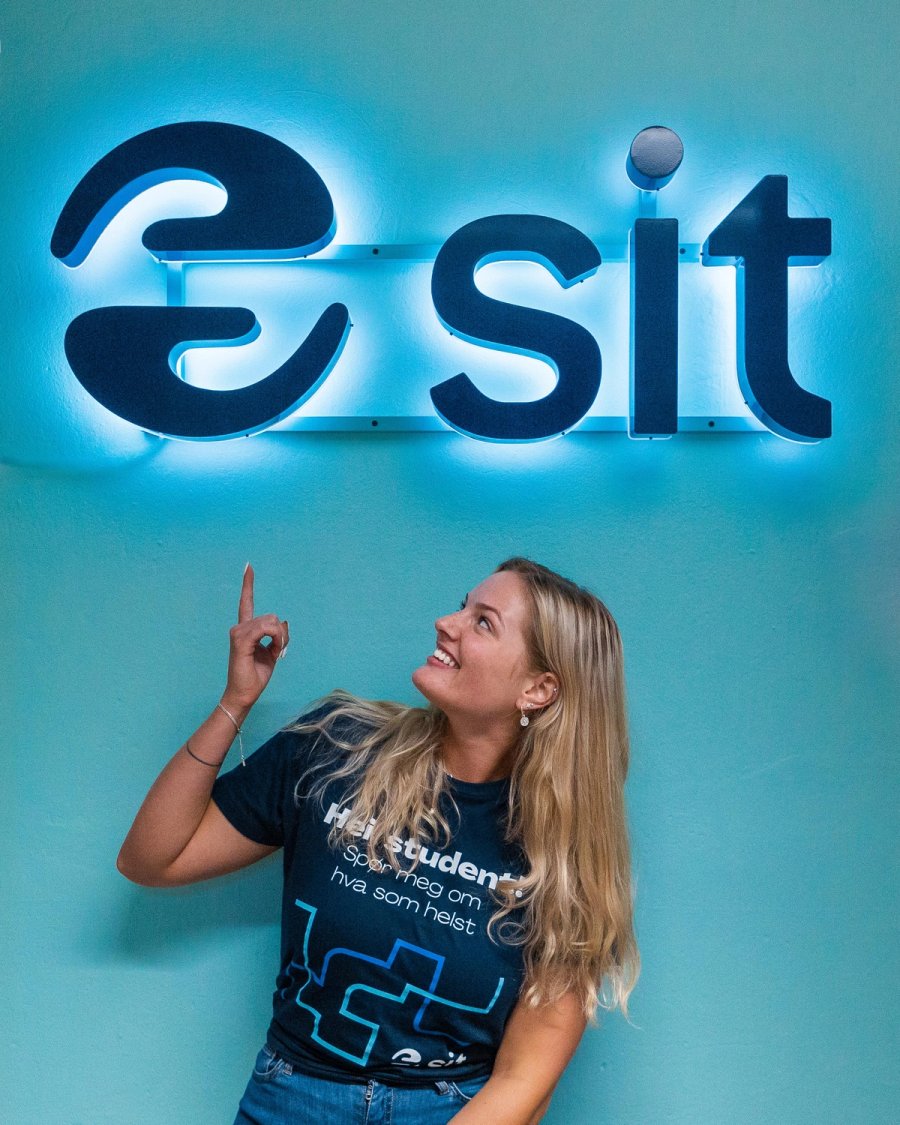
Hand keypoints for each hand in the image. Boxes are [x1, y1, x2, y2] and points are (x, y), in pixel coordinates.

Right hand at [221, 564, 288, 710]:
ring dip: (279, 638)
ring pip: (271, 622)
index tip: (248, 567)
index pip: (246, 603)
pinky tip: (271, 649)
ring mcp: (238, 633)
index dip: (248, 585)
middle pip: (272, 617)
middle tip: (277, 650)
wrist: (244, 694)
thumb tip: (282, 625)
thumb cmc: (255, 676)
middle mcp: (239, 628)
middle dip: (281, 633)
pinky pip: (265, 629)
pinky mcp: (240, 641)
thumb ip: (276, 637)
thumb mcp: (272, 653)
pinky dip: (275, 638)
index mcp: (246, 630)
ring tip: (272, 653)